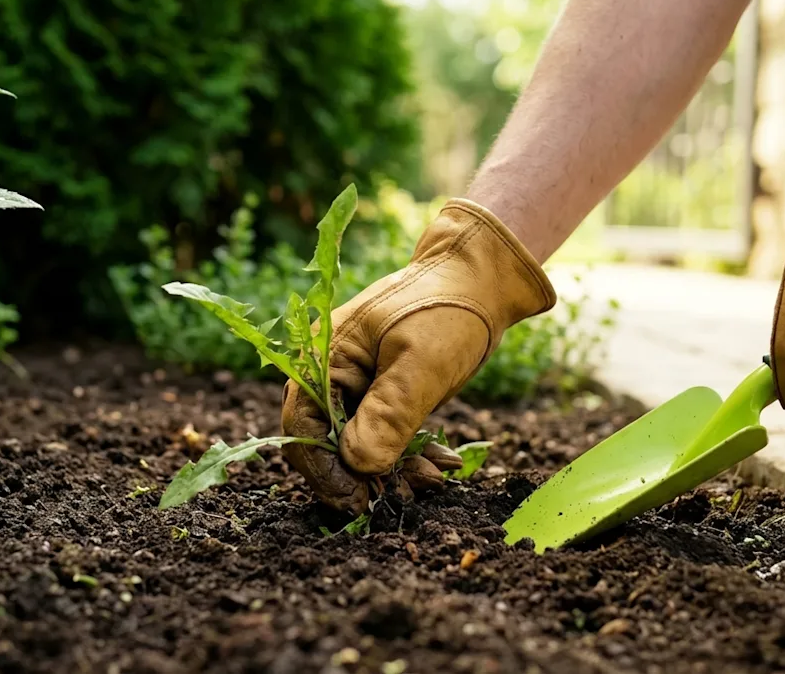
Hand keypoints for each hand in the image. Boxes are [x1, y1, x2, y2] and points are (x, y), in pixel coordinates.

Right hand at [281, 199, 555, 512]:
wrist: (481, 283)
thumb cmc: (447, 311)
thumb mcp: (421, 364)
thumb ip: (388, 413)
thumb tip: (358, 464)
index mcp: (323, 358)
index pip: (303, 427)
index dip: (325, 470)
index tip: (356, 501)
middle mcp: (330, 374)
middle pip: (328, 443)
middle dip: (365, 474)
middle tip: (407, 492)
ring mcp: (356, 386)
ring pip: (358, 447)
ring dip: (393, 469)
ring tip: (434, 475)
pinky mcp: (381, 396)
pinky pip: (383, 438)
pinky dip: (408, 455)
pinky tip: (441, 461)